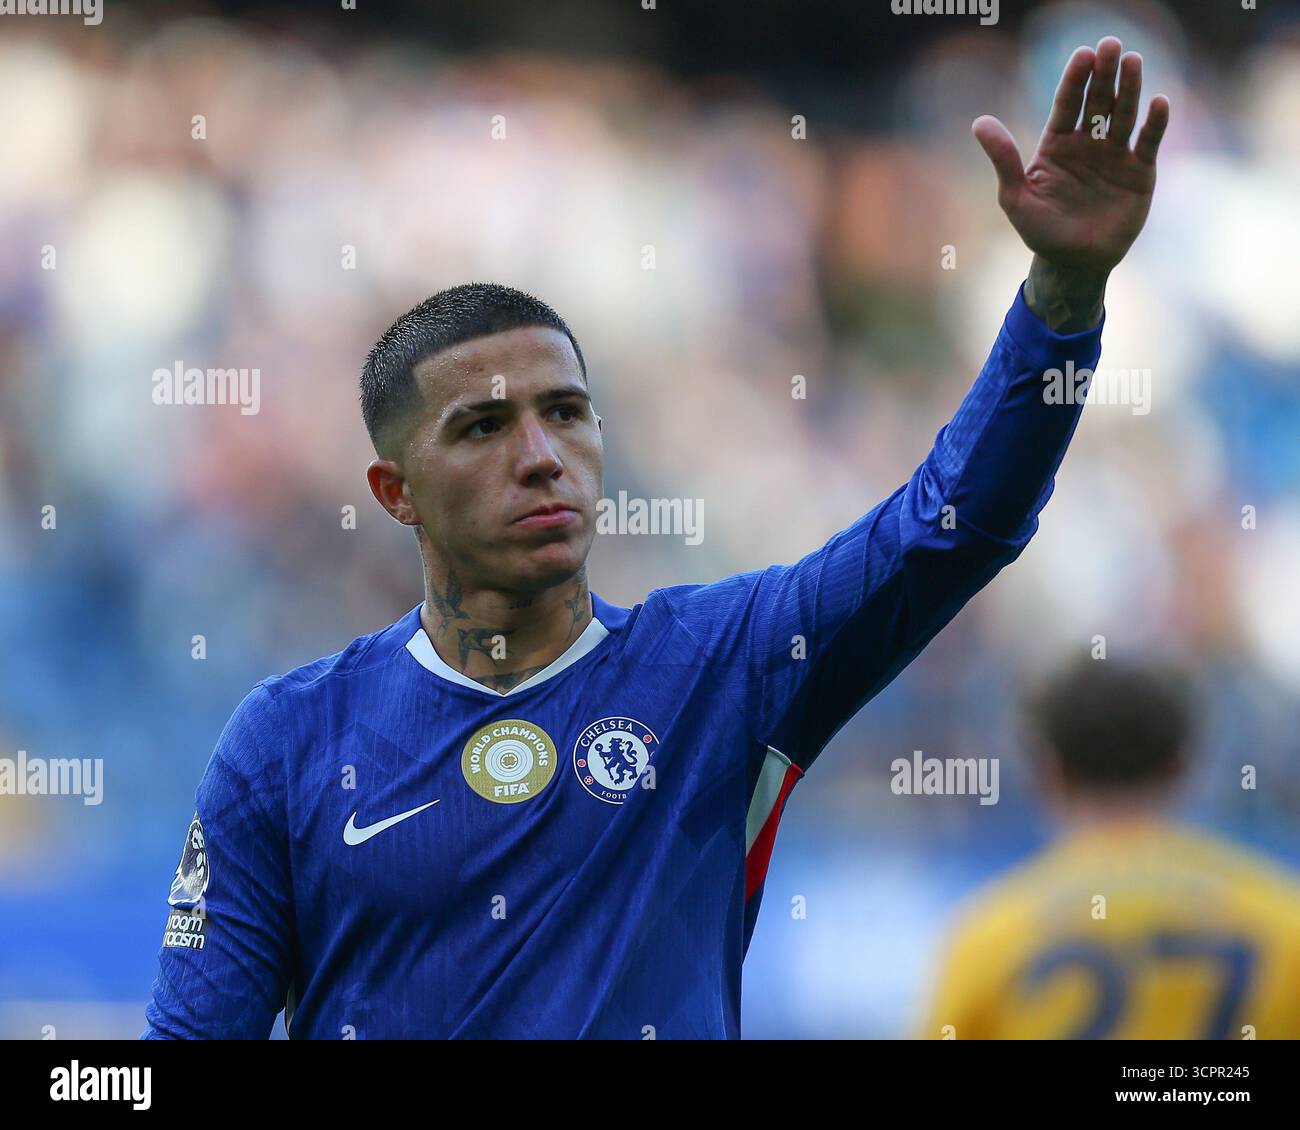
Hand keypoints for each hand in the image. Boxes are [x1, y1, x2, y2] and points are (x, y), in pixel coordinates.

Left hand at [973, 37, 1169, 329]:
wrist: (1074, 263)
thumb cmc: (1041, 231)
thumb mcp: (1016, 198)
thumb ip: (1003, 160)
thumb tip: (979, 122)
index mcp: (1057, 145)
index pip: (1066, 104)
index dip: (1074, 80)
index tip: (1082, 54)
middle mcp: (1088, 144)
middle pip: (1098, 101)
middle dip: (1105, 74)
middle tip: (1111, 45)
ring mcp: (1115, 155)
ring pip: (1124, 115)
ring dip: (1130, 89)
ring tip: (1134, 62)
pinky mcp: (1140, 172)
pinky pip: (1148, 142)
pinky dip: (1154, 123)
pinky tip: (1158, 102)